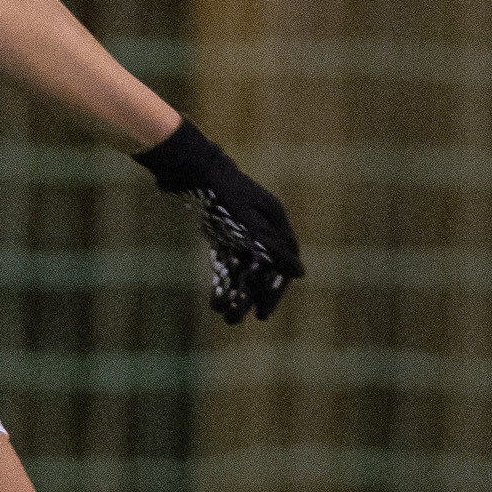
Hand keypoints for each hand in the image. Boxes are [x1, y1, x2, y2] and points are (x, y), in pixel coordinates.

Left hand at [133, 120, 302, 323]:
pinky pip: (225, 263)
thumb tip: (300, 273)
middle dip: (250, 297)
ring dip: (233, 293)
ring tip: (224, 316)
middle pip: (261, 271)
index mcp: (275, 223)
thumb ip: (272, 247)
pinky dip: (221, 280)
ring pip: (241, 269)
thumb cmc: (224, 192)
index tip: (264, 312)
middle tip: (239, 321)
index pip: (282, 264)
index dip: (274, 290)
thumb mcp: (248, 222)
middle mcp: (262, 229)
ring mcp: (242, 232)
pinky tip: (213, 302)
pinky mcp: (223, 235)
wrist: (192, 169)